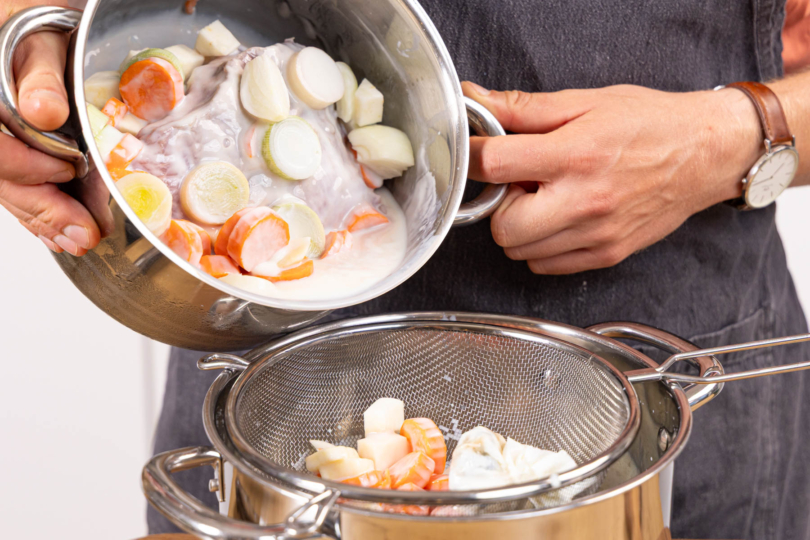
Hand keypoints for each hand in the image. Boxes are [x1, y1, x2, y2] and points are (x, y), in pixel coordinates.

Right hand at [0, 0, 102, 255]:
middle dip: (44, 210)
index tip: (68, 167)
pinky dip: (38, 214)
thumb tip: (43, 111)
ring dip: (44, 220)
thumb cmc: (38, 30)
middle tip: (83, 235)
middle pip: (1, 181)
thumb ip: (42, 76)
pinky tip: (59, 233)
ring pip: (9, 192)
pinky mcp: (10, 155)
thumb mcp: (42, 42)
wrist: (36, 31)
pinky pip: (15, 190)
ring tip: (79, 240)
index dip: (27, 166)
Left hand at [463, 82, 761, 274]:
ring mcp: (596, 235)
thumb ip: (524, 108)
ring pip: (519, 252)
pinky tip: (560, 218)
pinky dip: (541, 246)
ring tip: (546, 198)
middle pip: (502, 228)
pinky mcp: (606, 255)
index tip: (479, 153)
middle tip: (521, 183)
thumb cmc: (650, 124)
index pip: (495, 166)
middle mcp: (585, 201)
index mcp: (576, 155)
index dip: (475, 158)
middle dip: (500, 205)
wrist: (706, 154)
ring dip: (520, 226)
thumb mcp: (585, 102)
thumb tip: (477, 103)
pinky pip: (545, 266)